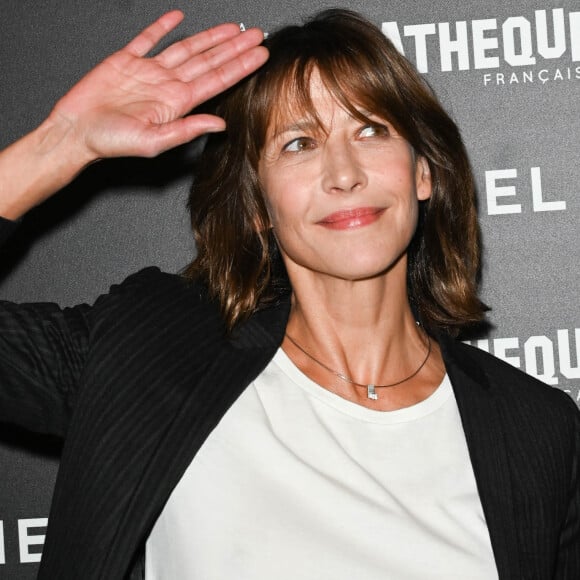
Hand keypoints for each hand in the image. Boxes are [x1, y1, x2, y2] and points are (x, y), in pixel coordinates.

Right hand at [49, 10, 267, 159]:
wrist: (76, 132)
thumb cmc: (111, 142)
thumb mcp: (154, 141)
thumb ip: (187, 130)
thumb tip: (220, 124)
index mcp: (177, 103)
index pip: (216, 81)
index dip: (240, 67)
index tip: (259, 56)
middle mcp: (168, 85)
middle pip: (208, 61)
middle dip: (233, 48)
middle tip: (257, 36)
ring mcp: (149, 71)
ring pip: (186, 48)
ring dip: (209, 37)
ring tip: (232, 27)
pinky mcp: (126, 60)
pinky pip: (148, 39)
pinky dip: (161, 26)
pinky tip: (178, 17)